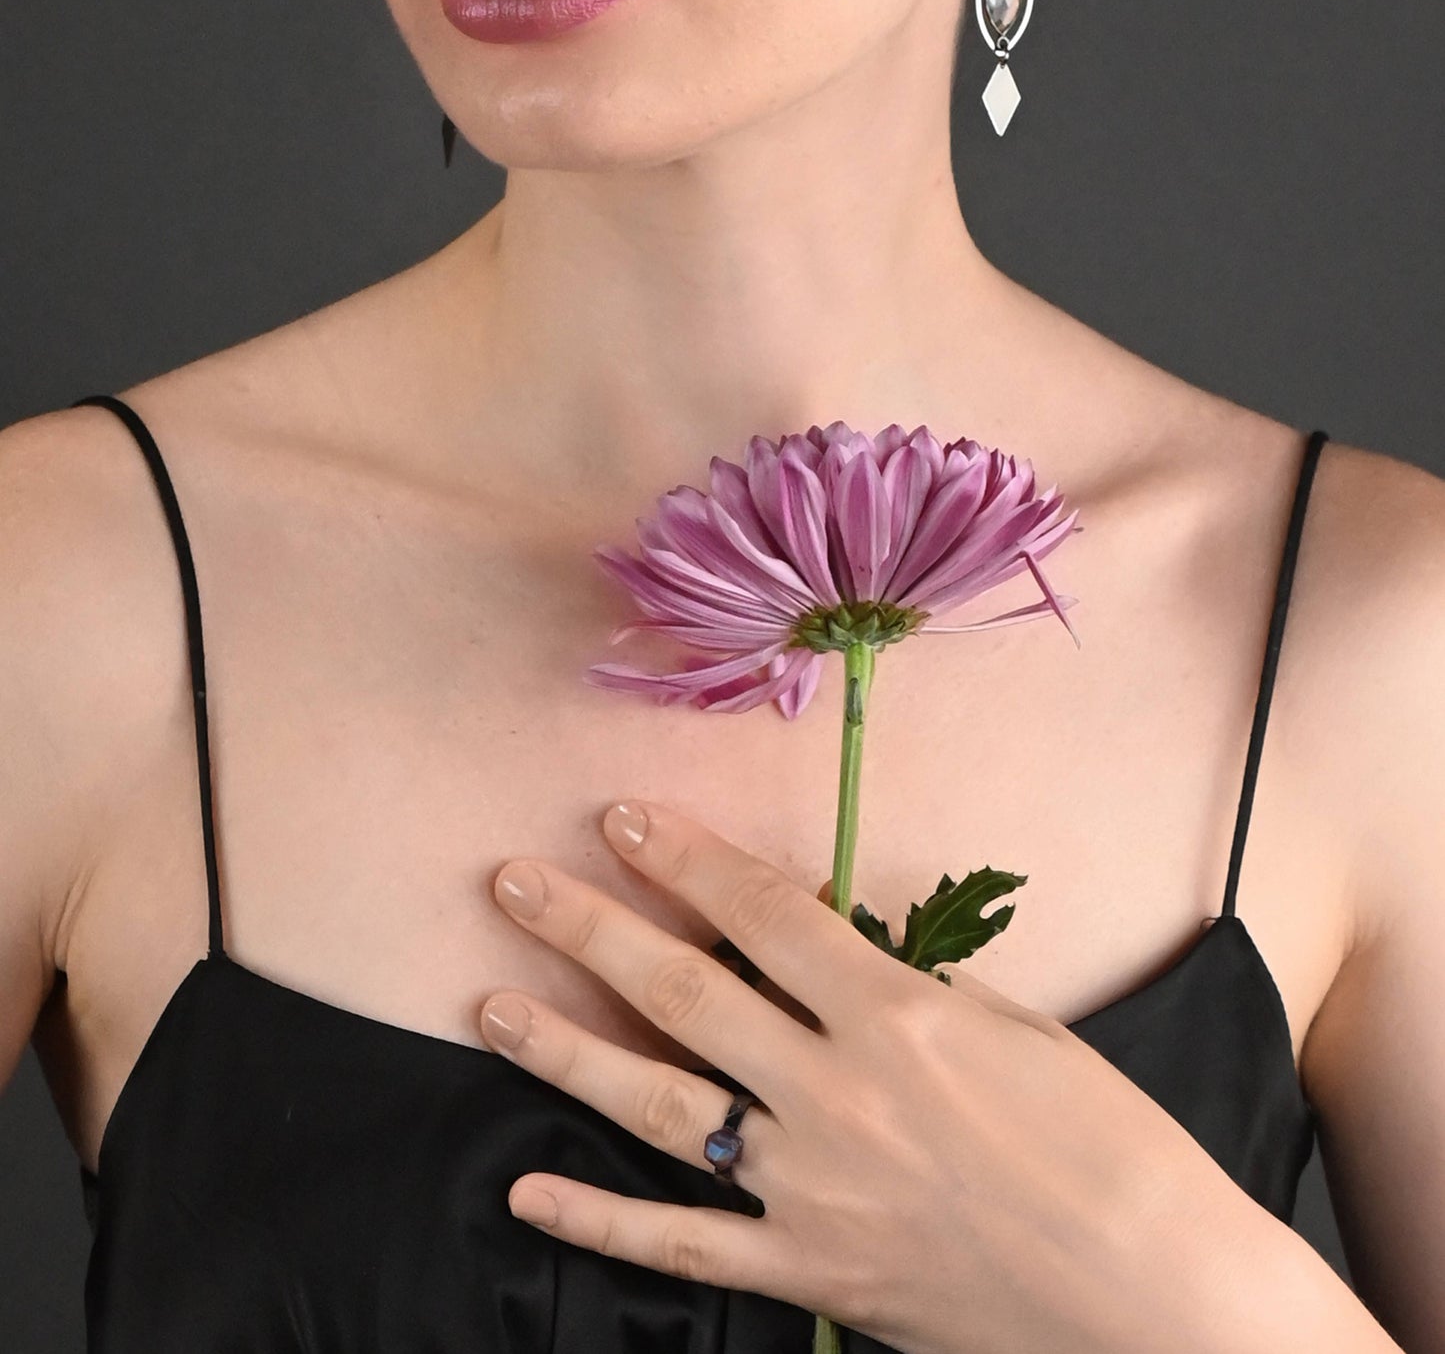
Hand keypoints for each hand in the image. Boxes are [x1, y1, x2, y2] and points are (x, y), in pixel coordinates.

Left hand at [479, 800, 1274, 1353]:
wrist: (1160, 1303)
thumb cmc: (1110, 1146)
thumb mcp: (1017, 1031)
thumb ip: (912, 990)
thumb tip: (836, 954)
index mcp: (898, 1016)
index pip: (763, 913)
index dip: (685, 858)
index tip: (622, 818)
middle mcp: (838, 1094)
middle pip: (687, 993)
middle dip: (591, 928)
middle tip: (513, 882)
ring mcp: (814, 1189)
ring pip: (662, 1108)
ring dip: (567, 1051)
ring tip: (491, 1006)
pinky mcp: (811, 1273)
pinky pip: (684, 1246)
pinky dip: (600, 1220)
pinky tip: (529, 1191)